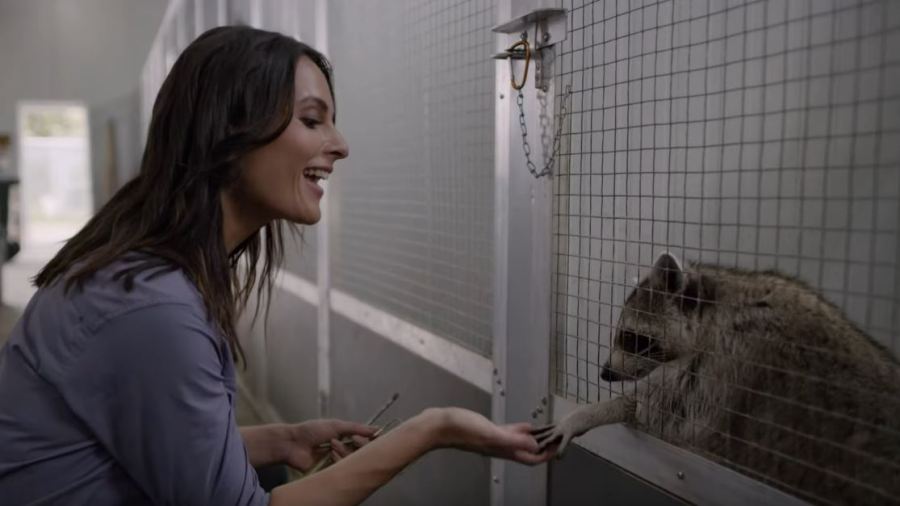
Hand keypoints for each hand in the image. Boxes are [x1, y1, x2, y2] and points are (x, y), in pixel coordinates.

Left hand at [280, 419, 376, 471]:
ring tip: (332, 446)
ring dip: (344, 452)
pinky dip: (338, 460)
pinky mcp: (331, 471)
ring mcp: (337, 460)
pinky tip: (330, 454)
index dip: (369, 440)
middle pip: (361, 452)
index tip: (374, 437)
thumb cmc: (312, 431)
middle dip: (358, 445)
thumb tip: (376, 429)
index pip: (364, 441)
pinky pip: (342, 469)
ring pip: (352, 460)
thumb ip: (357, 428)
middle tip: (353, 440)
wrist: (293, 444)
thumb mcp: (337, 425)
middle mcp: (343, 449)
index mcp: (345, 437)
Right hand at [428, 407, 555, 464]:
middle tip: (558, 436)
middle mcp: (501, 447)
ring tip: (548, 431)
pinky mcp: (487, 430)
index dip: (547, 455)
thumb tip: (535, 445)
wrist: (439, 426)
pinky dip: (520, 430)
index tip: (560, 447)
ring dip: (534, 438)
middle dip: (544, 446)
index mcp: (503, 450)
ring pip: (520, 442)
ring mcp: (494, 439)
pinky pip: (509, 432)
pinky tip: (525, 425)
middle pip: (528, 451)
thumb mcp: (491, 433)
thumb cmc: (462, 430)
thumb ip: (513, 439)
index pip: (531, 458)